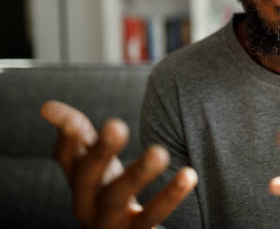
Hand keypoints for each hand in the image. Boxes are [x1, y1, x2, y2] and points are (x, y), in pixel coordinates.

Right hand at [40, 101, 196, 228]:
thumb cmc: (105, 191)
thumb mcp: (93, 165)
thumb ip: (79, 135)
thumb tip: (46, 106)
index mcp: (79, 181)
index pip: (66, 158)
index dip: (67, 140)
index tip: (74, 121)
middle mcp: (87, 203)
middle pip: (88, 178)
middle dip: (100, 151)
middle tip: (116, 124)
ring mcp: (109, 222)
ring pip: (117, 198)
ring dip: (137, 173)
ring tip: (160, 152)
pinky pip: (151, 217)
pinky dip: (170, 196)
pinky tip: (189, 174)